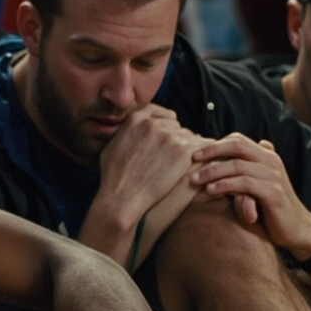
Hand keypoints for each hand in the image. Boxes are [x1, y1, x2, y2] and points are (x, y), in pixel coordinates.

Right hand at [98, 104, 206, 224]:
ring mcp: (169, 136)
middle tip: (170, 156)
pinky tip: (196, 163)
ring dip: (185, 148)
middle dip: (174, 138)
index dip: (166, 124)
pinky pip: (199, 146)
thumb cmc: (114, 177)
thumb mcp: (112, 145)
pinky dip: (198, 155)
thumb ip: (127, 131)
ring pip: (188, 136)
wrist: (122, 197)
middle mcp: (153, 123)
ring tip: (179, 164)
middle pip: (175, 125)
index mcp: (136, 119)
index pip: (161, 113)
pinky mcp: (182, 151)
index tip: (167, 135)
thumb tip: (135, 129)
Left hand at [191, 135, 310, 254]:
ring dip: (213, 171)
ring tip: (195, 180)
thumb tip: (228, 157)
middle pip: (237, 147)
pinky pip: (245, 184)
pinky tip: (211, 190)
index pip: (238, 140)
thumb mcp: (258, 184)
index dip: (216, 145)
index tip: (195, 154)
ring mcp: (274, 176)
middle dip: (212, 152)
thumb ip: (246, 169)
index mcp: (267, 156)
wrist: (296, 229)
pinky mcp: (273, 193)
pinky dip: (225, 185)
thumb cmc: (271, 207)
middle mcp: (271, 162)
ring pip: (238, 166)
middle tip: (192, 160)